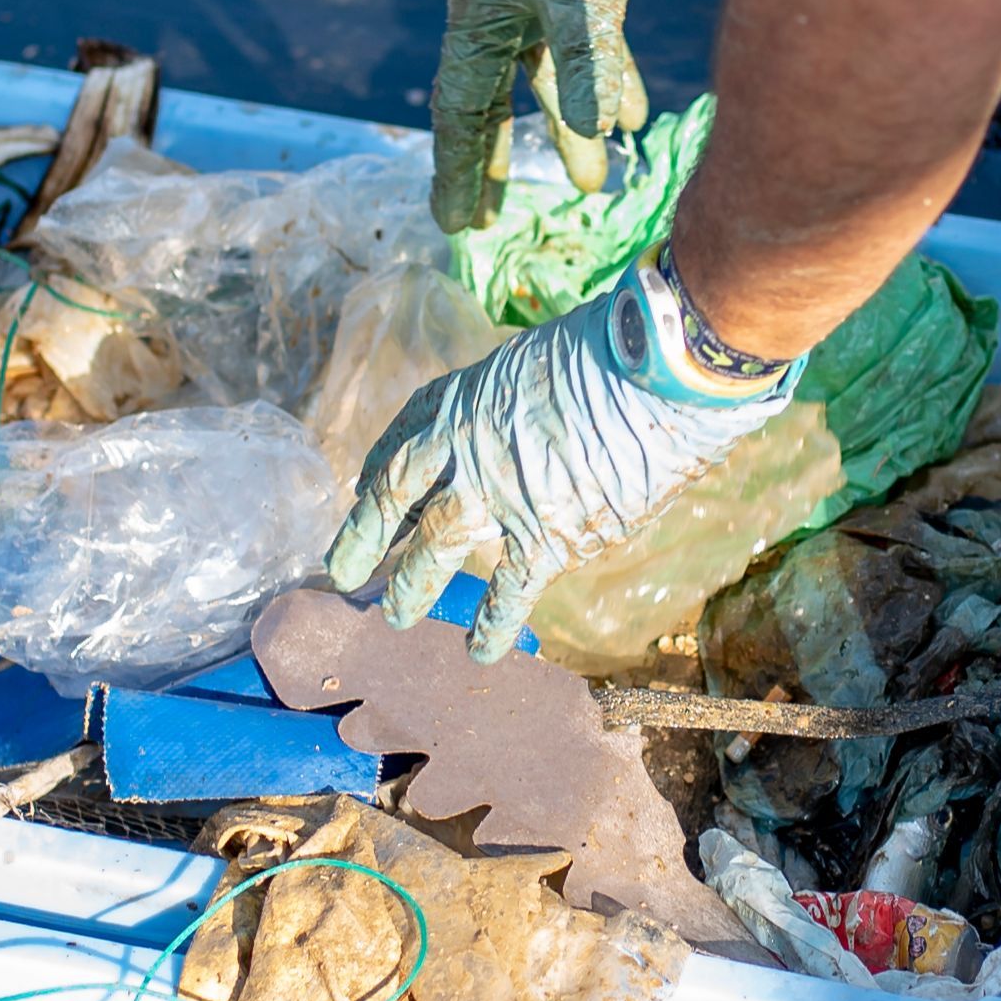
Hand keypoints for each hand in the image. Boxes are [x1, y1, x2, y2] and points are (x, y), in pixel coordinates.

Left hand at [323, 262, 788, 654]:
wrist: (657, 372)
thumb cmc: (614, 348)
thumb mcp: (539, 359)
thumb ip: (519, 402)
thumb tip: (533, 426)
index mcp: (464, 398)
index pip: (404, 441)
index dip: (380, 472)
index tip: (365, 493)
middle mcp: (465, 449)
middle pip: (397, 497)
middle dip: (366, 535)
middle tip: (343, 572)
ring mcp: (499, 496)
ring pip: (435, 550)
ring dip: (411, 588)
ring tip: (395, 619)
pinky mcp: (546, 538)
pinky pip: (508, 592)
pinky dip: (491, 625)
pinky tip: (479, 652)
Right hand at [426, 0, 702, 233]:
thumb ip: (588, 54)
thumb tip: (595, 131)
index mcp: (478, 8)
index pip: (460, 104)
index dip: (458, 164)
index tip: (454, 222)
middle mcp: (501, 8)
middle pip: (488, 101)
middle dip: (489, 160)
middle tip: (483, 222)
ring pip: (545, 81)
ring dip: (563, 131)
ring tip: (583, 184)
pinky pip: (590, 50)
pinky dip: (607, 83)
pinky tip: (630, 120)